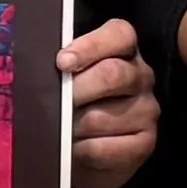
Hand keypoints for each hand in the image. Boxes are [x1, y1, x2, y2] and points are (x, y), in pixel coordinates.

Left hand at [64, 17, 158, 187]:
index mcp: (123, 50)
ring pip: (104, 116)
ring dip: (74, 127)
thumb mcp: (65, 79)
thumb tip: (39, 72)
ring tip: (60, 131)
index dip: (90, 47)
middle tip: (52, 103)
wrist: (79, 152)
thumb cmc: (69, 104)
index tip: (61, 63)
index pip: (119, 35)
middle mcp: (141, 76)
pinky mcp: (145, 142)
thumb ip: (61, 67)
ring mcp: (147, 110)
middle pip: (113, 74)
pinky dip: (84, 151)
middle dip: (76, 90)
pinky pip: (107, 147)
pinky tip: (75, 149)